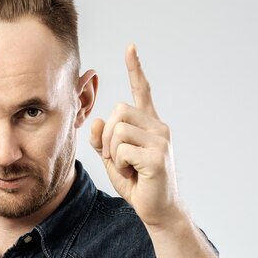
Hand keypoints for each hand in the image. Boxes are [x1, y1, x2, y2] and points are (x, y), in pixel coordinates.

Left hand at [90, 44, 183, 227]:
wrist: (157, 210)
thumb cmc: (138, 183)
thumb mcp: (113, 159)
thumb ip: (103, 140)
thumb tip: (97, 121)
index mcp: (150, 124)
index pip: (142, 91)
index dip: (135, 69)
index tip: (130, 47)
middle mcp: (159, 127)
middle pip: (119, 110)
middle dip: (107, 134)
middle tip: (115, 156)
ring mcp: (161, 140)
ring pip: (118, 129)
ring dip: (112, 151)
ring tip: (127, 166)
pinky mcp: (157, 156)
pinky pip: (122, 149)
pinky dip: (119, 163)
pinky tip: (134, 173)